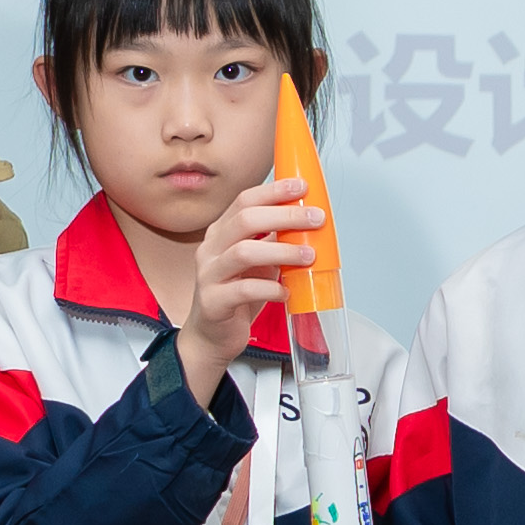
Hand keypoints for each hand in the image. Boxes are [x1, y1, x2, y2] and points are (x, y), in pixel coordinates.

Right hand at [176, 173, 324, 400]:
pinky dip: (270, 289)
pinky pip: (243, 290)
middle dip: (284, 215)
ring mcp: (209, 275)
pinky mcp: (213, 302)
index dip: (273, 191)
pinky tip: (286, 291)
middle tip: (315, 218)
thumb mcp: (259, 263)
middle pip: (244, 220)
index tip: (301, 187)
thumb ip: (275, 242)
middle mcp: (211, 250)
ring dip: (281, 251)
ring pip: (243, 253)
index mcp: (222, 234)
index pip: (244, 201)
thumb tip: (308, 223)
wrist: (211, 337)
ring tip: (308, 255)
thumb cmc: (237, 296)